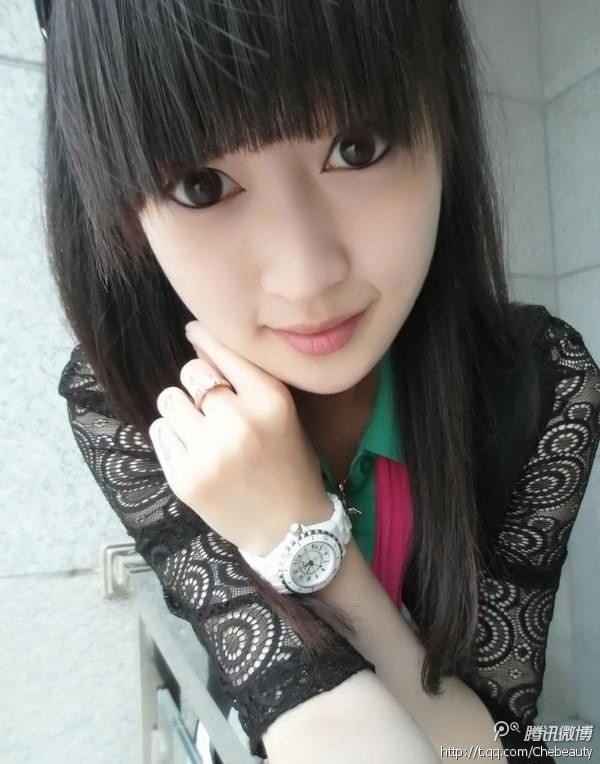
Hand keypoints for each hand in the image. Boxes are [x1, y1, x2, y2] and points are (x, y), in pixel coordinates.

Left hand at [148, 321, 332, 554]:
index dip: (204, 336)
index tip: (193, 330)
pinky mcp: (184, 479)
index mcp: (270, 402)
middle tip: (213, 408)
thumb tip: (196, 338)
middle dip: (198, 385)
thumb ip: (244, 378)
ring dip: (181, 411)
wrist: (289, 529)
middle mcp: (239, 423)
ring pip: (169, 400)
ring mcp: (208, 454)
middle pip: (191, 373)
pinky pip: (160, 433)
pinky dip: (173, 438)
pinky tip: (196, 454)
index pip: (224, 351)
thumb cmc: (287, 463)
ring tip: (202, 432)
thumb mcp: (281, 414)